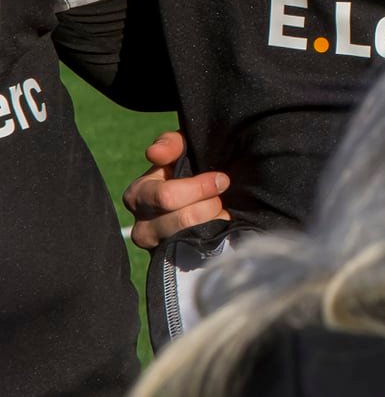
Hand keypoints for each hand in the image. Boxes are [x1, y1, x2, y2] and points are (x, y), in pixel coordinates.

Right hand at [122, 130, 228, 249]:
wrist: (203, 203)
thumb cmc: (190, 171)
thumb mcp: (181, 151)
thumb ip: (171, 144)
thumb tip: (155, 153)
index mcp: (138, 195)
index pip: (168, 196)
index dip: (200, 187)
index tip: (222, 180)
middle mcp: (141, 226)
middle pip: (185, 219)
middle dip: (211, 205)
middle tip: (221, 198)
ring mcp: (156, 250)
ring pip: (194, 237)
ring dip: (214, 222)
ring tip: (219, 213)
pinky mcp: (172, 265)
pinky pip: (198, 255)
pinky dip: (214, 241)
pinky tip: (219, 231)